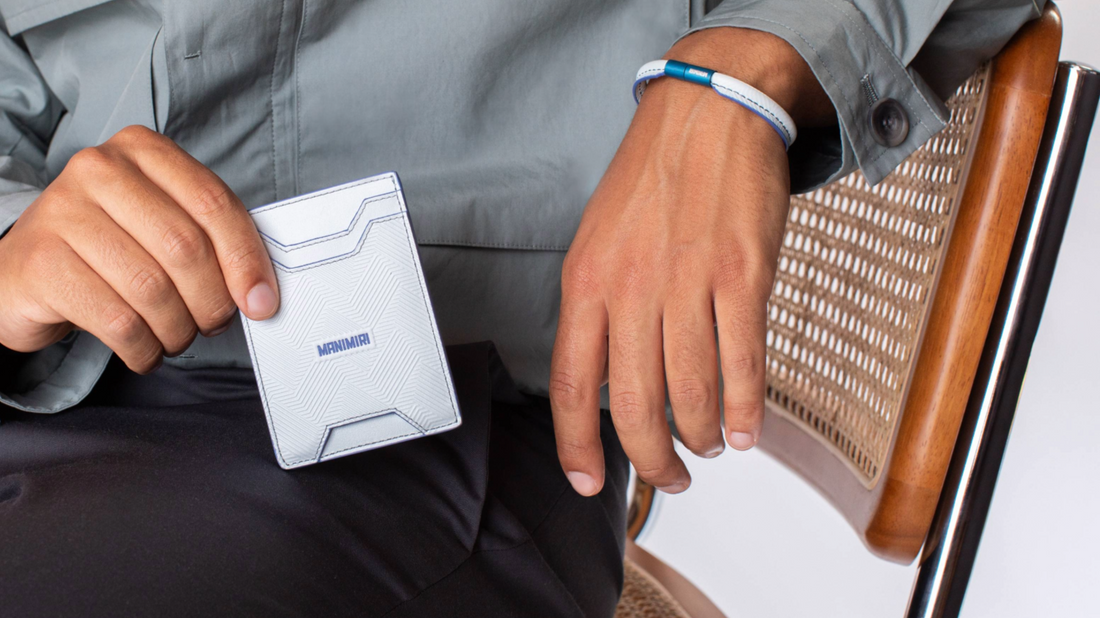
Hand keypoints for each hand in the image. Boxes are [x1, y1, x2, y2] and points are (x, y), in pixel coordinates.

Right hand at [0, 125, 278, 372]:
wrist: (26, 273)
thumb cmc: (109, 249)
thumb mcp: (162, 226)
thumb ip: (212, 241)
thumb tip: (260, 293)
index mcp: (143, 150)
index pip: (214, 204)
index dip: (246, 261)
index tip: (261, 302)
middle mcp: (99, 169)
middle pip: (187, 248)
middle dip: (212, 302)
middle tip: (211, 323)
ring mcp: (63, 212)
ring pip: (153, 288)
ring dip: (177, 329)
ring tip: (175, 336)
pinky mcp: (42, 262)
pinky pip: (118, 320)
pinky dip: (143, 347)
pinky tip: (144, 349)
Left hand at [549, 29, 832, 494]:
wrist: (711, 112)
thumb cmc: (653, 178)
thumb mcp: (597, 240)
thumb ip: (598, 309)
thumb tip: (609, 379)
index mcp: (587, 282)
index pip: (572, 385)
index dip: (578, 446)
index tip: (587, 482)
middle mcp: (632, 288)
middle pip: (636, 406)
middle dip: (653, 458)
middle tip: (670, 475)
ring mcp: (689, 284)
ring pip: (693, 394)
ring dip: (703, 436)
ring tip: (710, 446)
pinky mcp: (743, 277)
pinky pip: (744, 364)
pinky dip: (748, 409)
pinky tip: (749, 428)